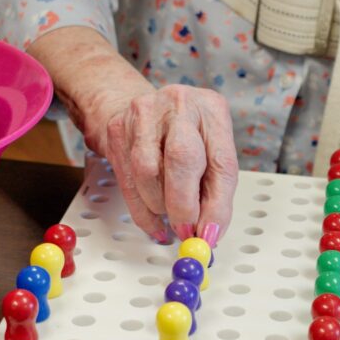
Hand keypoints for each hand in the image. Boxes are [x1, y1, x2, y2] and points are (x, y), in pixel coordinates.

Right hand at [27, 27, 238, 244]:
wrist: (148, 110)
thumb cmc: (188, 135)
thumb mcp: (212, 153)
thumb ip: (215, 192)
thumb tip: (208, 233)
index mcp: (213, 109)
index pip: (221, 163)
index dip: (217, 205)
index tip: (210, 234)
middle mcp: (179, 105)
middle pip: (182, 159)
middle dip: (184, 206)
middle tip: (186, 231)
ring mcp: (144, 115)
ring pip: (148, 172)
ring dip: (161, 205)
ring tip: (171, 213)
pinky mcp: (118, 130)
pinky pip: (128, 182)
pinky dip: (143, 212)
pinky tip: (155, 223)